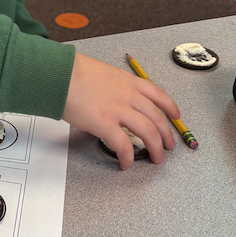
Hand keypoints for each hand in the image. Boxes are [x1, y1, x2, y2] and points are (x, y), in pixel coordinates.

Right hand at [62, 53, 179, 169]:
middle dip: (166, 134)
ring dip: (156, 148)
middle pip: (157, 117)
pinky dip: (128, 157)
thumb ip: (114, 86)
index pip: (158, 94)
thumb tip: (113, 97)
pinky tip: (127, 163)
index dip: (170, 107)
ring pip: (148, 132)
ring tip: (156, 158)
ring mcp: (118, 111)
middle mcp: (128, 96)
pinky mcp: (105, 124)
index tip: (175, 115)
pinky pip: (124, 146)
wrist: (59, 75)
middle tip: (168, 145)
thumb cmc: (73, 72)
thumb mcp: (102, 73)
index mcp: (128, 82)